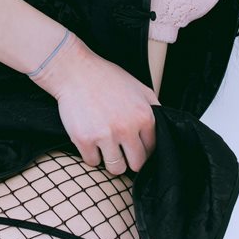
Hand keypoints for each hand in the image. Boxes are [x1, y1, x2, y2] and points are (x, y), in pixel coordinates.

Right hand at [29, 33, 158, 175]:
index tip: (134, 146)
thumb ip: (154, 108)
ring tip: (105, 147)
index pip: (152, 149)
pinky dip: (91, 154)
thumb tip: (163, 126)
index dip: (142, 149)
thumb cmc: (106, 77)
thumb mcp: (139, 87)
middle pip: (136, 164)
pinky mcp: (84, 140)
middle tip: (120, 150)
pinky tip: (90, 140)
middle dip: (129, 159)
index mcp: (144, 117)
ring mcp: (105, 135)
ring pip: (116, 168)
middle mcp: (127, 128)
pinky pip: (92, 162)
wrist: (75, 71)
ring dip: (111, 160)